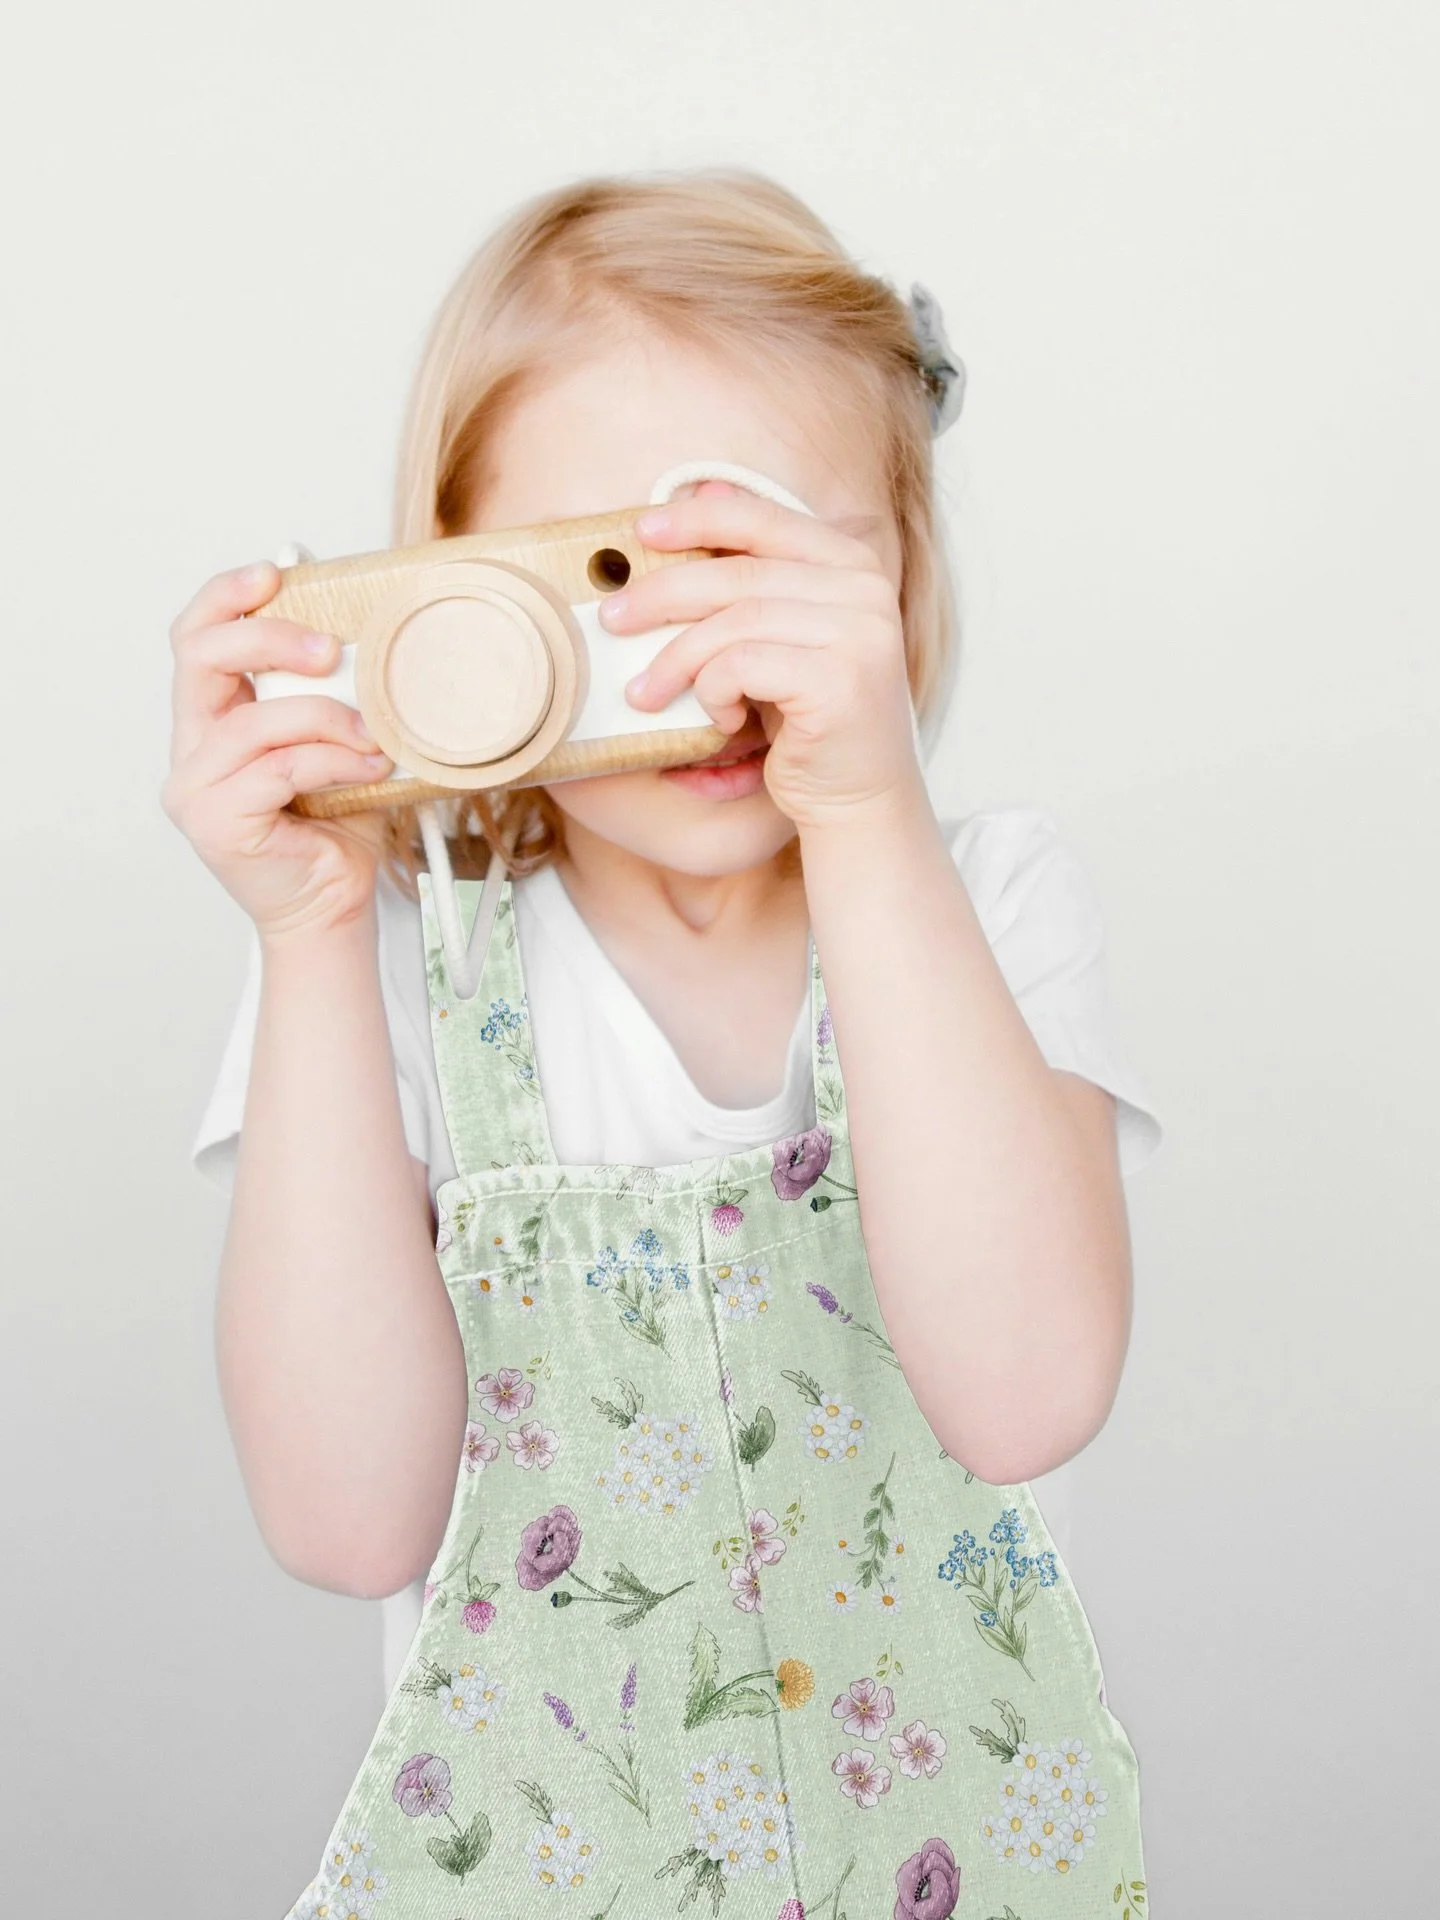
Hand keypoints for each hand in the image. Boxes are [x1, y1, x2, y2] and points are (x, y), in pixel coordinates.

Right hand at [160, 560, 394, 941]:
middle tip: (330, 650)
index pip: (195, 638)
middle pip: (202, 658)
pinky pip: (279, 767)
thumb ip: (337, 693)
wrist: (335, 905)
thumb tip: (376, 632)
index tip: (273, 574)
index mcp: (213, 718)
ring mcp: (196, 787)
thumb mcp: (338, 740)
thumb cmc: (337, 825)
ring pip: (255, 721)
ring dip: (327, 719)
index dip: (226, 597)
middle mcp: (192, 748)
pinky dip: (332, 759)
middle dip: (270, 638)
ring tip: (375, 738)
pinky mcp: (215, 821)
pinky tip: (368, 767)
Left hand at [600, 480, 923, 828]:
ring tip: (644, 692)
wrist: (859, 802)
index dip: (695, 519)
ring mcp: (859, 634)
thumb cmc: (808, 721)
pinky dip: (713, 692)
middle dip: (662, 594)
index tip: (639, 530)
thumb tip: (703, 489)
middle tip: (613, 619)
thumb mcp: (781, 636)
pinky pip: (743, 665)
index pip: (762, 519)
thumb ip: (754, 573)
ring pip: (734, 621)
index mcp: (853, 563)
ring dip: (675, 657)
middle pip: (738, 572)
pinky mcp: (840, 682)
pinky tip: (720, 718)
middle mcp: (865, 589)